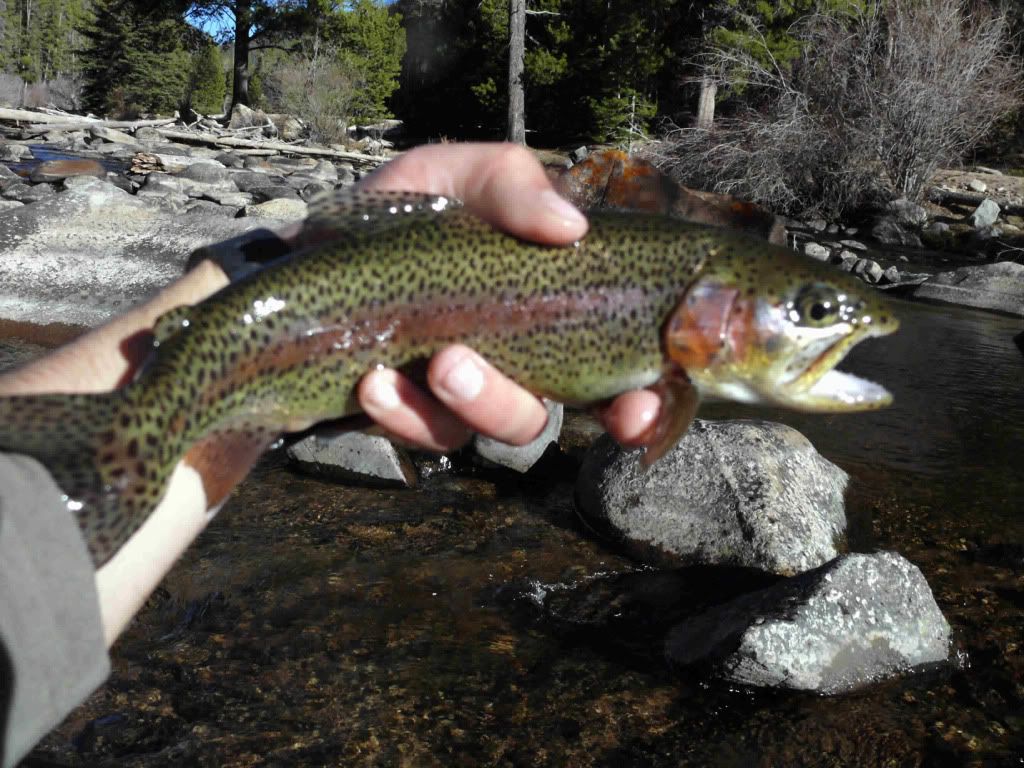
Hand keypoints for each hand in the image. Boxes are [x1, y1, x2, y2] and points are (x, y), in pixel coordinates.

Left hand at [354, 143, 662, 450]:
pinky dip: (403, 414)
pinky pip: (421, 433)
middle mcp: (514, 363)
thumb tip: (570, 226)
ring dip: (465, 404)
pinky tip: (375, 383)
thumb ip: (512, 184)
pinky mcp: (411, 412)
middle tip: (459, 366)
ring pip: (481, 431)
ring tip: (432, 361)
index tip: (636, 410)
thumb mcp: (460, 175)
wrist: (319, 243)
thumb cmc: (410, 209)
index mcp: (548, 310)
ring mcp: (459, 395)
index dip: (637, 405)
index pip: (613, 372)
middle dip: (512, 410)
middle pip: (540, 418)